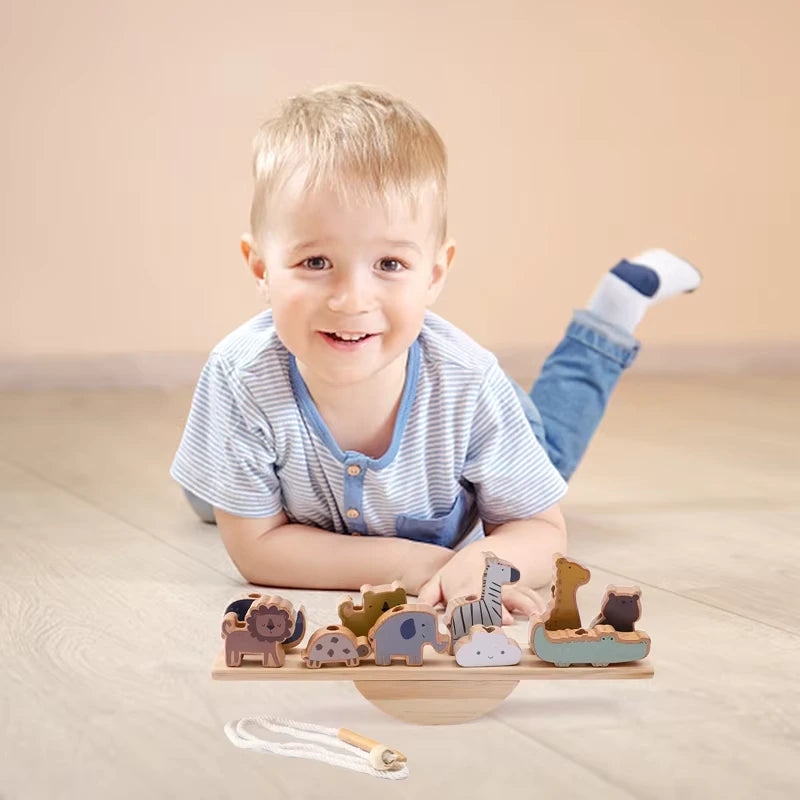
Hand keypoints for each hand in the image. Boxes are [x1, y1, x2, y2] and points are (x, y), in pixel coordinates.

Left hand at [417, 558, 547, 623]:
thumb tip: (419, 611)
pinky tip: (543, 610)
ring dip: (522, 604)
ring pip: (513, 593)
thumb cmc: (460, 574)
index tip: (470, 623)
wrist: (485, 555)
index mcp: (462, 588)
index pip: (462, 602)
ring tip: (532, 614)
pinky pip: (528, 593)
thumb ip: (428, 596)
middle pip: (490, 599)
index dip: (465, 612)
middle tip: (504, 620)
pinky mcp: (517, 588)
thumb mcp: (439, 580)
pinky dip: (535, 601)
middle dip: (497, 609)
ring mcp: (502, 586)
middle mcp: (483, 587)